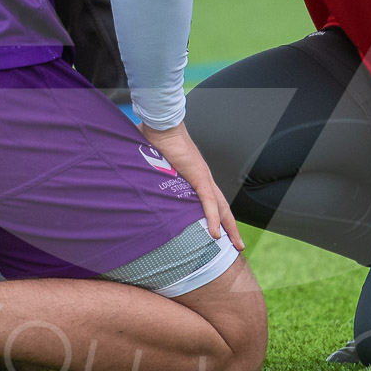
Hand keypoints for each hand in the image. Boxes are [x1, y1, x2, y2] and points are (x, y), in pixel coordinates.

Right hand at [139, 120, 244, 251]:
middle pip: (222, 207)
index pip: (211, 200)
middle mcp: (204, 178)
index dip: (218, 216)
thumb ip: (150, 175)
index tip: (220, 232)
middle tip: (237, 245)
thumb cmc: (157, 139)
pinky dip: (213, 218)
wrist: (162, 125)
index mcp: (196, 176)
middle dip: (231, 227)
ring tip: (234, 245)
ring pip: (221, 207)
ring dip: (229, 227)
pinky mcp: (198, 176)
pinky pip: (208, 201)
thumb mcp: (154, 165)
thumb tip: (133, 180)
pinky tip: (216, 234)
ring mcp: (203, 177)